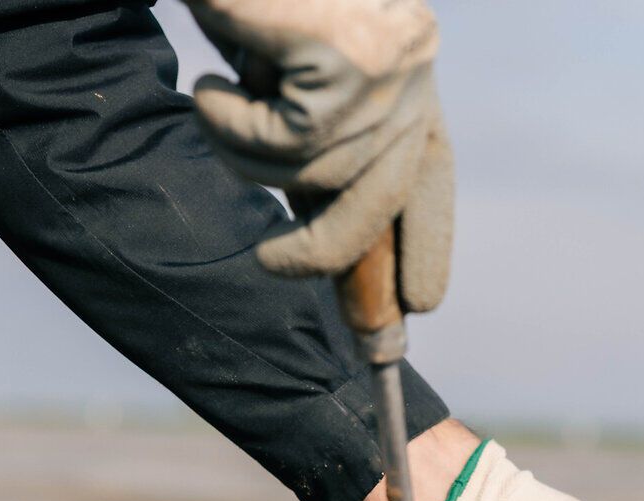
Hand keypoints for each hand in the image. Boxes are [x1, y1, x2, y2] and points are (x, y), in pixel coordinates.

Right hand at [185, 0, 451, 309]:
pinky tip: (214, 84)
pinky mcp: (345, 56)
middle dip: (327, 250)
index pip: (430, 169)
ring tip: (217, 102)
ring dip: (246, 152)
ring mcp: (386, 62)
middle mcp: (411, 64)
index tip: (421, 301)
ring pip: (314, 170)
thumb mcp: (291, 71)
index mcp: (409, 67)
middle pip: (381, 195)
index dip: (426, 239)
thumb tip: (324, 226)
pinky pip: (282, 141)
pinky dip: (232, 124)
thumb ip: (318, 133)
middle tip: (272, 265)